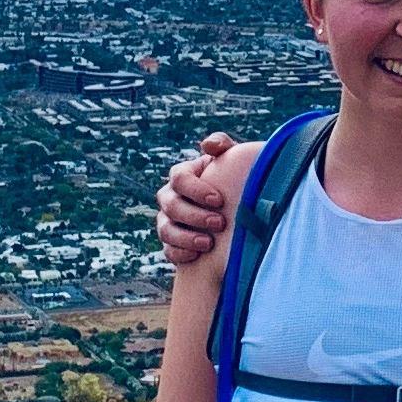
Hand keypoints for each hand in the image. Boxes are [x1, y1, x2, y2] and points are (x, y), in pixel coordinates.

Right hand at [155, 132, 235, 265]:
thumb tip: (208, 145)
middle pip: (171, 205)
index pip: (179, 178)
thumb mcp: (231, 161)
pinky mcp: (171, 244)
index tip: (219, 199)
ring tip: (208, 244)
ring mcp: (168, 221)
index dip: (196, 189)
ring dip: (186, 237)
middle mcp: (170, 197)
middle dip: (194, 215)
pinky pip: (168, 250)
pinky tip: (197, 256)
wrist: (236, 214)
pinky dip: (180, 254)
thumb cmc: (232, 182)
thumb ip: (222, 146)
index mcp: (182, 176)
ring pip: (165, 229)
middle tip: (219, 223)